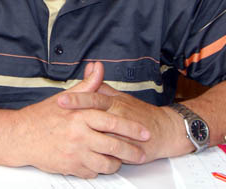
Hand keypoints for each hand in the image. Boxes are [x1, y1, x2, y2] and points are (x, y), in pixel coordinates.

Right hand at [9, 62, 149, 177]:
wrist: (20, 136)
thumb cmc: (42, 117)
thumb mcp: (66, 97)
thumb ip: (87, 85)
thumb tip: (98, 68)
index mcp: (81, 116)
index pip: (114, 123)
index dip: (132, 128)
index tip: (144, 133)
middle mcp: (79, 135)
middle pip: (114, 146)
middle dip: (132, 151)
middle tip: (141, 153)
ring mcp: (75, 153)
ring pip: (106, 163)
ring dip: (116, 163)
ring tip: (121, 160)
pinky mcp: (70, 167)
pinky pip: (92, 172)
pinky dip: (99, 170)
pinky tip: (101, 164)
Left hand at [56, 65, 182, 162]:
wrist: (165, 130)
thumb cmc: (140, 113)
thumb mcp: (121, 97)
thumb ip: (103, 86)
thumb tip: (91, 70)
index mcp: (115, 102)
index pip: (94, 97)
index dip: (77, 98)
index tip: (61, 99)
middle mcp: (118, 115)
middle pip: (95, 112)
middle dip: (77, 110)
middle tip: (60, 107)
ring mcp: (123, 132)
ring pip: (102, 134)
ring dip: (87, 134)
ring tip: (70, 136)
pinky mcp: (128, 149)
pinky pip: (112, 152)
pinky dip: (99, 154)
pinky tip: (85, 154)